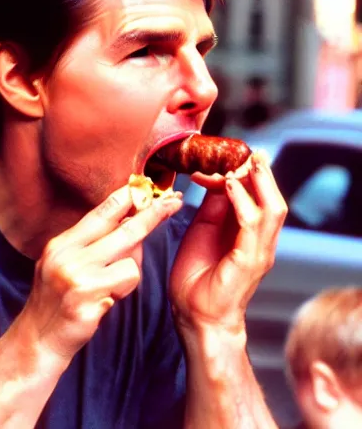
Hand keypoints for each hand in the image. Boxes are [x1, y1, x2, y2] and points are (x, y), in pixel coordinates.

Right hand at [22, 185, 182, 361]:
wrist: (37, 339)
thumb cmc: (57, 300)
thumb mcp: (65, 263)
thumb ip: (92, 244)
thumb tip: (130, 223)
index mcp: (62, 243)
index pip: (101, 212)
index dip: (127, 198)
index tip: (147, 188)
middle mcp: (68, 255)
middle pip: (124, 229)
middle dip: (153, 214)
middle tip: (174, 202)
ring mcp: (77, 277)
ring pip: (131, 260)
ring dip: (130, 272)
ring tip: (109, 287)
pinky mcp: (88, 299)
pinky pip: (126, 283)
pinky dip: (124, 290)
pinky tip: (105, 301)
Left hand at [169, 151, 286, 334]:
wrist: (196, 316)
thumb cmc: (197, 278)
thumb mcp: (202, 232)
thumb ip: (213, 208)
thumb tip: (216, 181)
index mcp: (248, 233)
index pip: (257, 196)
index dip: (242, 174)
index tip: (221, 160)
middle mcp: (260, 241)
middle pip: (272, 198)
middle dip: (261, 173)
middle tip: (249, 152)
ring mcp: (259, 251)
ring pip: (271, 209)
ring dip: (257, 183)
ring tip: (242, 164)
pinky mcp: (250, 261)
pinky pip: (251, 225)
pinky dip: (242, 202)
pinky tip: (228, 187)